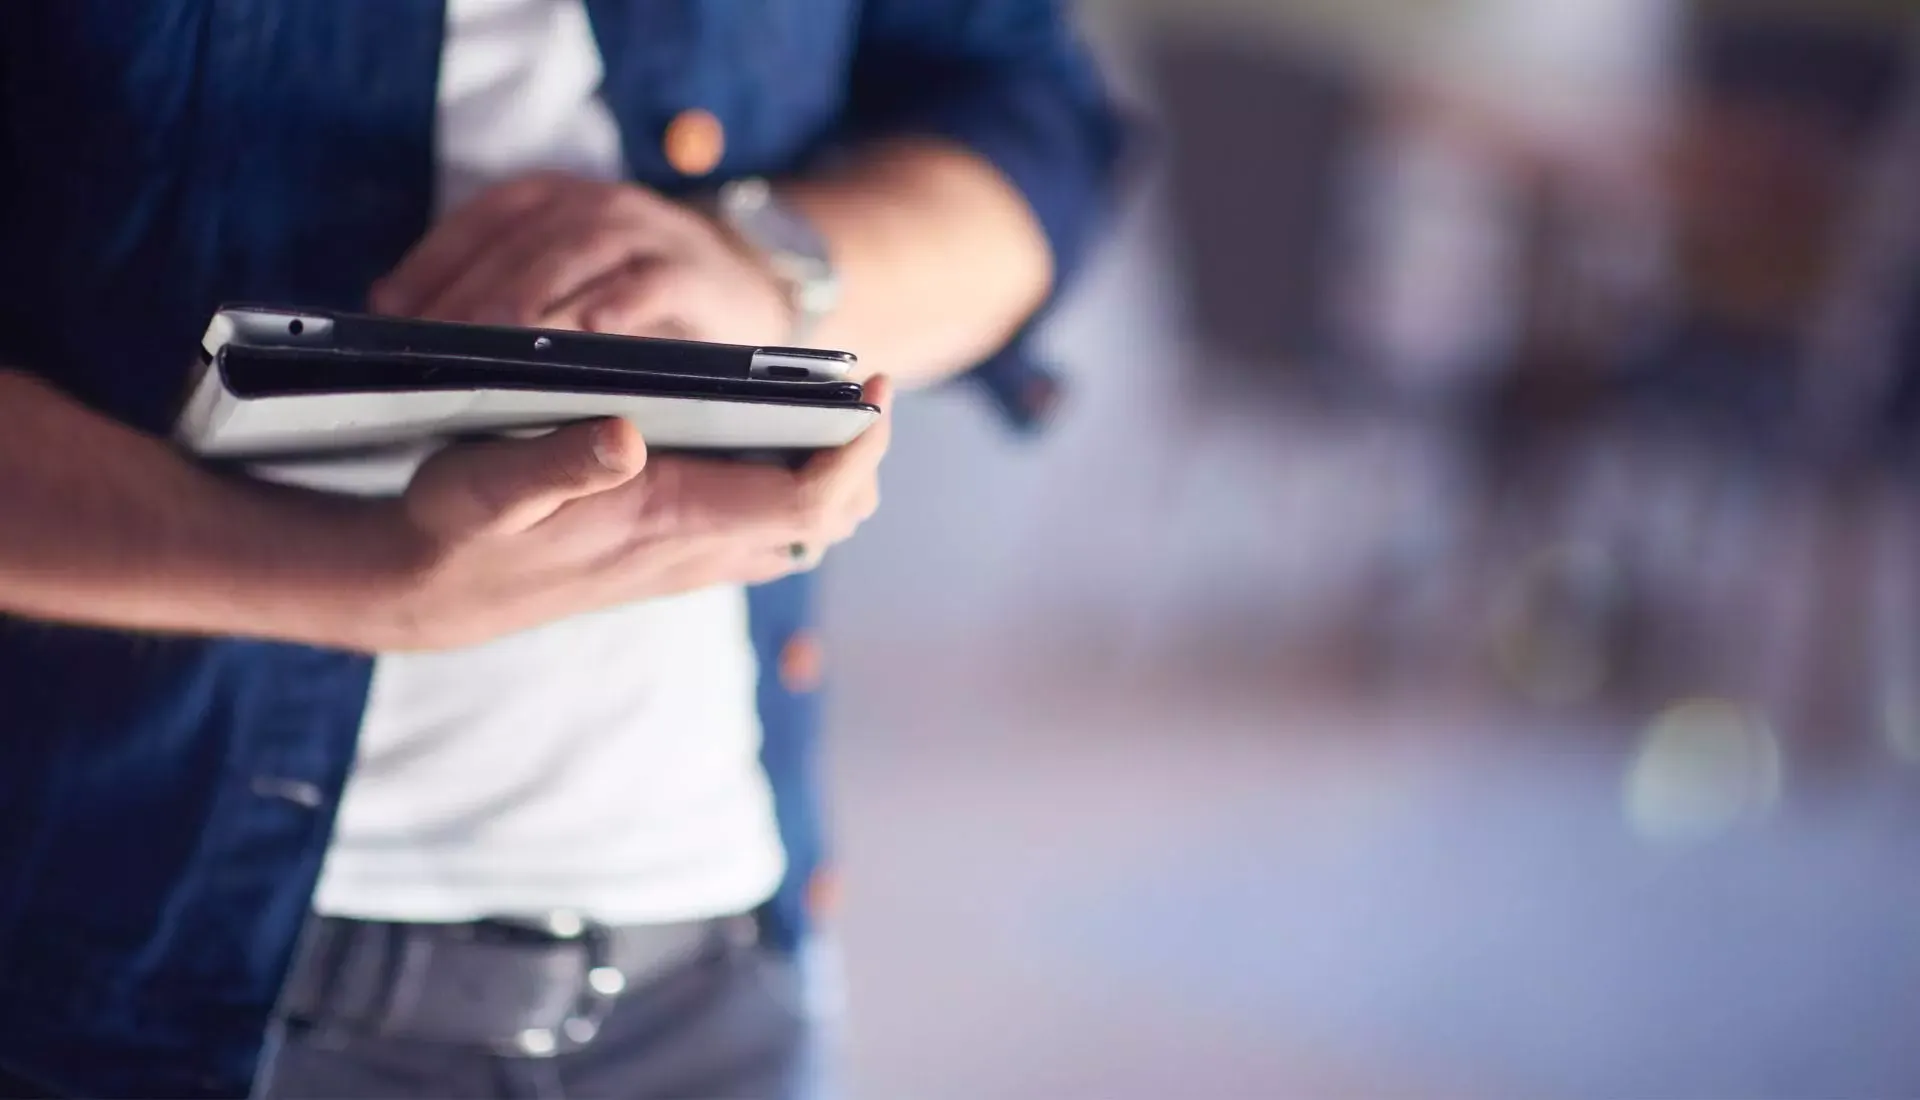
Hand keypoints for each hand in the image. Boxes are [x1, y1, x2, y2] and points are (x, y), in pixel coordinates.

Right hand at [369, 376, 891, 650]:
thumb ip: (554, 463)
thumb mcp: (484, 486)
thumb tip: (625, 436)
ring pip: (802, 531)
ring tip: (836, 410)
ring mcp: (690, 559)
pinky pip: (767, 531)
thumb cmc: (456, 528)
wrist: (429, 591)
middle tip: (863, 394)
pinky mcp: (675, 555)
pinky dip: (795, 489)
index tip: (871, 392)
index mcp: (669, 523)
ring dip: (835, 477)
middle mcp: (696, 550)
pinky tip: (778, 440)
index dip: (852, 452)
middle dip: (861, 461)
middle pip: (827, 521)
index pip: (804, 504)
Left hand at [370, 172, 792, 344]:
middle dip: (473, 293)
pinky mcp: (695, 273)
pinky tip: (589, 331)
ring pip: (580, 254)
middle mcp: (599, 206)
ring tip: (496, 341)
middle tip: (435, 343)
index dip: (434, 259)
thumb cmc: (636, 299)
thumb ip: (498, 288)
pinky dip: (620, 304)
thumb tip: (397, 312)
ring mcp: (649, 234)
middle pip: (524, 240)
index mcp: (558, 201)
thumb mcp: (567, 282)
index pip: (484, 218)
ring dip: (534, 297)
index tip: (390, 309)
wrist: (746, 292)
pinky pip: (651, 283)